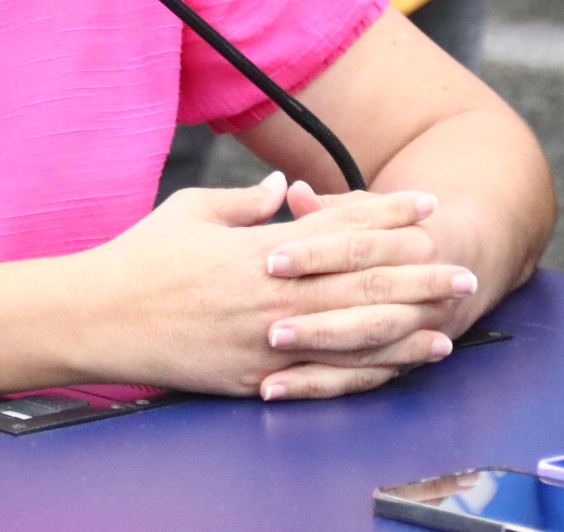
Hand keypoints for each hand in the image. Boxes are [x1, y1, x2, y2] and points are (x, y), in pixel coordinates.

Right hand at [77, 177, 468, 398]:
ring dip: (410, 320)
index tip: (425, 204)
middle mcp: (274, 293)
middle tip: (462, 268)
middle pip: (363, 280)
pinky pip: (328, 374)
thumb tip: (279, 188)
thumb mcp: (191, 210)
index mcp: (260, 247)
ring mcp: (269, 339)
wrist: (100, 318)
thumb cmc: (140, 259)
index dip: (387, 213)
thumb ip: (242, 202)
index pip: (340, 226)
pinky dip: (372, 367)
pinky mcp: (258, 376)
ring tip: (452, 316)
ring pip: (356, 329)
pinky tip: (403, 362)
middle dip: (419, 272)